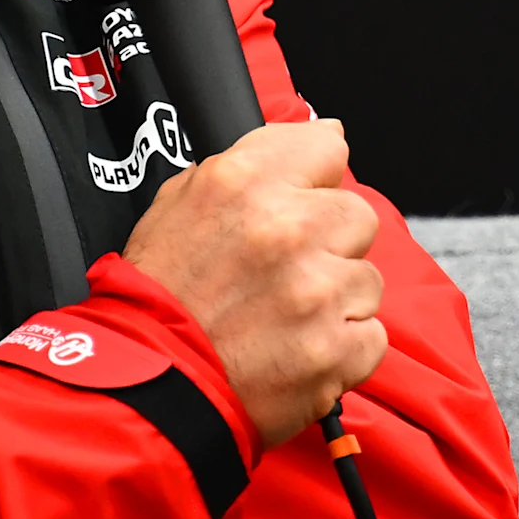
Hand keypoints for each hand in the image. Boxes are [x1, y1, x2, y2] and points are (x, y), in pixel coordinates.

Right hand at [121, 119, 386, 446]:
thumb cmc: (160, 293)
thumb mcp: (183, 199)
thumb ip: (256, 159)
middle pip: (357, 216)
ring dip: (336, 298)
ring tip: (285, 317)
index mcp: (247, 184)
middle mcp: (288, 231)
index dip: (314, 180)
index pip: (328, 148)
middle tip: (286, 273)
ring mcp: (317, 294)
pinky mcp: (335, 351)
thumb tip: (326, 136)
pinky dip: (343, 347)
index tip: (302, 201)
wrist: (147, 381)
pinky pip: (371, 336)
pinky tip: (299, 348)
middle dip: (329, 242)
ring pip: (367, 280)